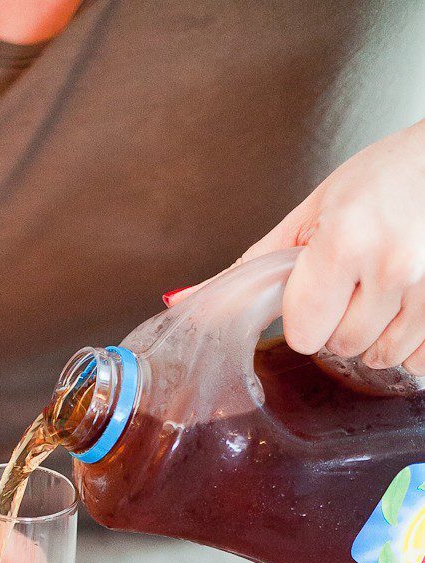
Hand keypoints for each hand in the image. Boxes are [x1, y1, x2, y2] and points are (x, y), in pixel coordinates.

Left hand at [169, 119, 424, 372]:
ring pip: (381, 358)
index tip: (319, 287)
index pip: (302, 332)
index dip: (306, 313)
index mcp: (345, 241)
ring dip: (378, 335)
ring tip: (387, 288)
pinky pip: (420, 363)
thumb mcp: (312, 211)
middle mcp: (391, 267)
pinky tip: (409, 308)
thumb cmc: (385, 178)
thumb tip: (182, 300)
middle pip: (341, 347)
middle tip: (358, 280)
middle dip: (341, 322)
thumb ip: (252, 265)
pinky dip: (412, 346)